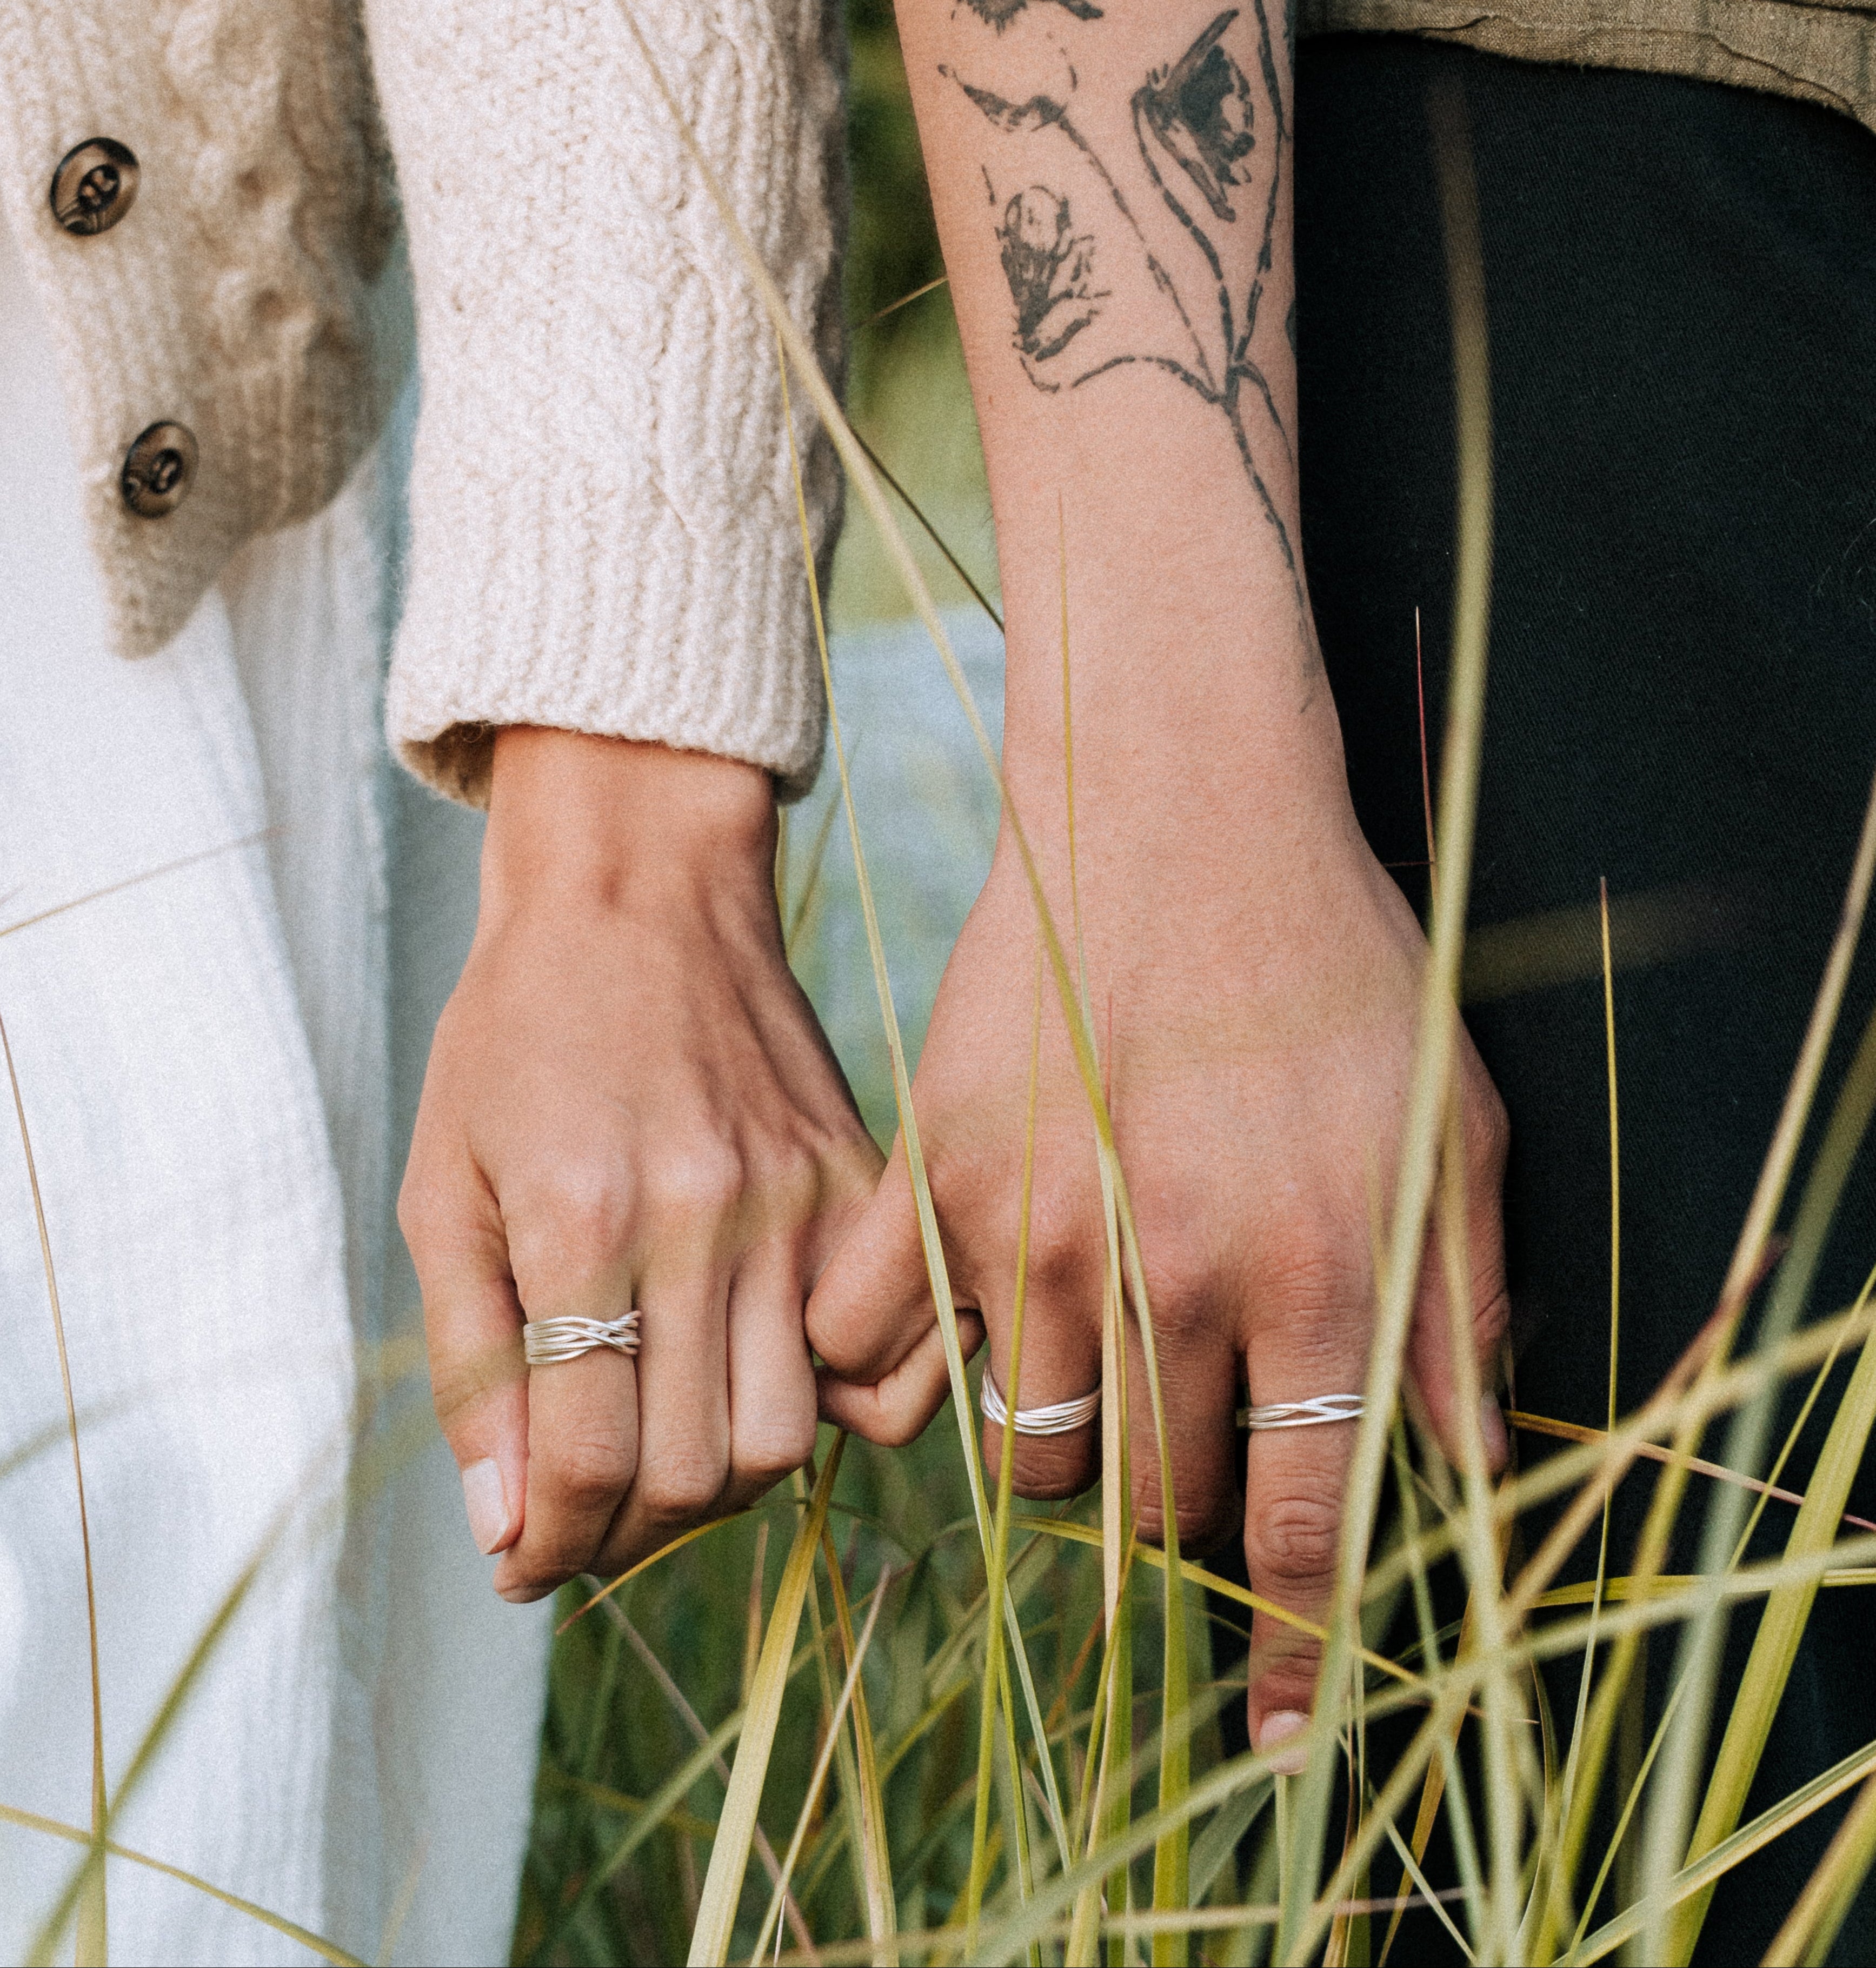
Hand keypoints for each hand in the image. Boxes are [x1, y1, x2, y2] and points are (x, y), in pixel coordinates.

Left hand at [401, 730, 880, 1601]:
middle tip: (582, 1508)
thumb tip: (507, 1531)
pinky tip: (762, 1382)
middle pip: (698, 1474)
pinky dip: (831, 1412)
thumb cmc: (516, 1038)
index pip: (588, 1463)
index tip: (523, 1563)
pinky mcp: (857, 1186)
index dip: (546, 1548)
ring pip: (790, 1439)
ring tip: (662, 1450)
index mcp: (583, 1218)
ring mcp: (798, 1203)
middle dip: (623, 1530)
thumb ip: (472, 1365)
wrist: (638, 892)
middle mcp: (706, 1220)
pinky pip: (883, 1360)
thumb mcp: (444, 1189)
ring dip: (716, 1484)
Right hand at [809, 742, 1508, 1751]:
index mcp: (1304, 1266)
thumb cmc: (1332, 966)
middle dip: (1174, 1507)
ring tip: (1085, 1371)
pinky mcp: (932, 1174)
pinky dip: (899, 1371)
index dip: (1300, 1650)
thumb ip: (1462, 1309)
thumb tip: (1462, 1472)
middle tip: (1184, 1438)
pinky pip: (874, 1342)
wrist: (1176, 810)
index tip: (1281, 1734)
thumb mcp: (1449, 1127)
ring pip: (1021, 1451)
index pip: (1303, 1522)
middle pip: (1144, 1501)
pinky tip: (956, 1335)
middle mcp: (1160, 1270)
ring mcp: (1029, 1227)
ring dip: (1060, 1446)